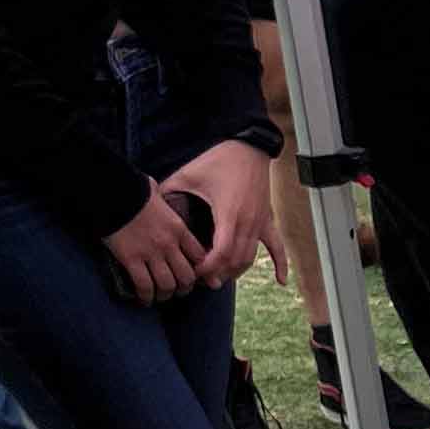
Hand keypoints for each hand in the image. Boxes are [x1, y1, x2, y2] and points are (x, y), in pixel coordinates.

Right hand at [103, 186, 208, 305]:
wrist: (111, 193)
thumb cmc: (133, 190)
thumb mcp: (157, 195)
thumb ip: (164, 202)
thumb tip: (157, 194)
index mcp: (179, 229)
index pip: (200, 256)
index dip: (200, 270)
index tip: (195, 275)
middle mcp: (169, 244)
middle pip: (187, 276)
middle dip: (185, 287)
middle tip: (178, 290)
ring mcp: (151, 253)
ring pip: (168, 285)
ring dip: (166, 294)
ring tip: (161, 296)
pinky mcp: (131, 260)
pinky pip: (144, 286)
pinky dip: (146, 296)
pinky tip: (144, 299)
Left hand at [164, 138, 280, 288]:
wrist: (249, 147)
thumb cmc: (218, 160)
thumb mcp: (188, 174)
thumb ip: (169, 191)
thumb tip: (149, 204)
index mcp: (229, 213)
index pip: (221, 254)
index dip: (207, 268)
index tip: (193, 272)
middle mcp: (248, 222)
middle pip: (235, 261)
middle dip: (217, 274)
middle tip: (200, 280)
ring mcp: (260, 223)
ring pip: (250, 258)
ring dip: (235, 272)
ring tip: (219, 278)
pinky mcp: (267, 220)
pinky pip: (277, 247)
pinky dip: (281, 265)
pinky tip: (281, 281)